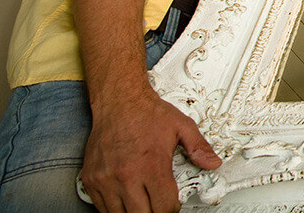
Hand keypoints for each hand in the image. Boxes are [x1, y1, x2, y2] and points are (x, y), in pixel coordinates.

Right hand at [80, 90, 221, 211]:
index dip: (171, 209)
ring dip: (133, 212)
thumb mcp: (181, 126)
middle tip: (157, 204)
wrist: (118, 100)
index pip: (163, 207)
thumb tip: (213, 163)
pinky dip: (114, 208)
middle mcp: (126, 175)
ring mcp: (105, 179)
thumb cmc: (146, 112)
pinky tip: (125, 198)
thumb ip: (199, 147)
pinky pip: (101, 207)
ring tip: (142, 203)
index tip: (172, 204)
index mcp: (151, 166)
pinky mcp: (90, 179)